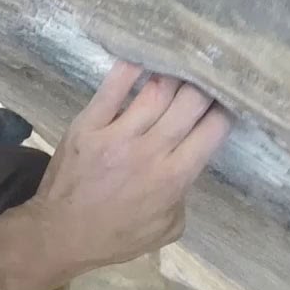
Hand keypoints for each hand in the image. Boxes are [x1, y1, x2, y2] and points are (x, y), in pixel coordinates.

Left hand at [21, 61, 230, 279]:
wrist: (60, 233)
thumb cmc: (116, 236)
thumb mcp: (167, 227)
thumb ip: (184, 193)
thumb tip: (187, 161)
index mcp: (174, 177)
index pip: (212, 130)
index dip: (226, 109)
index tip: (229, 97)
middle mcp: (150, 151)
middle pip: (189, 103)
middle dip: (205, 84)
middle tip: (209, 70)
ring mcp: (116, 135)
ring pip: (156, 91)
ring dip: (174, 72)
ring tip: (182, 59)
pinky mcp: (87, 124)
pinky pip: (111, 88)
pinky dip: (129, 68)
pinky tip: (143, 54)